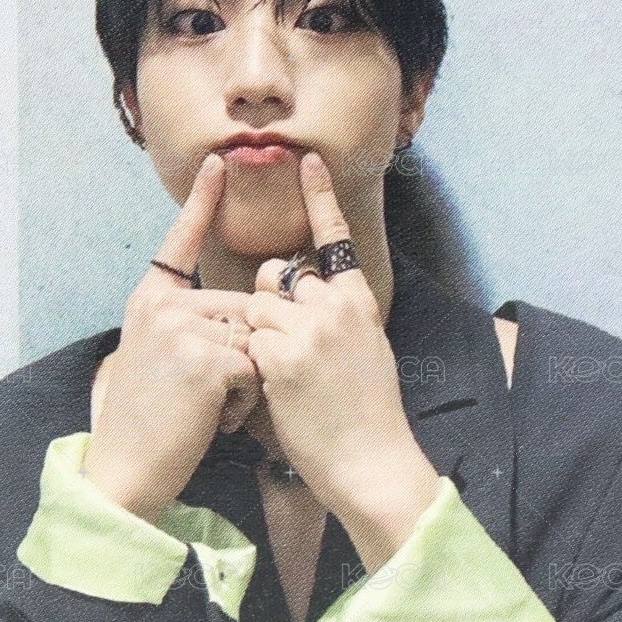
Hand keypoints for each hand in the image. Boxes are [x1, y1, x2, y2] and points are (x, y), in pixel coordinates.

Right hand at [82, 153, 259, 521]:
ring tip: (208, 409)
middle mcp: (163, 306)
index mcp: (149, 301)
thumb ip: (186, 325)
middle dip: (244, 354)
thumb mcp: (156, 357)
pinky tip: (212, 420)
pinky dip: (246, 401)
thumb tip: (243, 312)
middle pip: (242, 307)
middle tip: (205, 397)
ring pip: (255, 338)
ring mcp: (183, 328)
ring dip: (247, 380)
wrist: (126, 470)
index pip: (180, 243)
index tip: (218, 162)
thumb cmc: (148, 423)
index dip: (202, 202)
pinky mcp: (206, 358)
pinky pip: (257, 368)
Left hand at [244, 152, 442, 569]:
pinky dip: (252, 366)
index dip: (320, 198)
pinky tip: (277, 391)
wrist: (372, 460)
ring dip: (256, 337)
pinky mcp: (282, 355)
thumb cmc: (369, 414)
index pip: (335, 240)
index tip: (307, 161)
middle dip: (268, 303)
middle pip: (277, 276)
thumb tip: (307, 298)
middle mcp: (335, 306)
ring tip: (284, 376)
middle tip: (283, 345)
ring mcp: (308, 329)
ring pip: (256, 308)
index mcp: (359, 302)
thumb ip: (339, 318)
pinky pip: (249, 342)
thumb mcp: (368, 351)